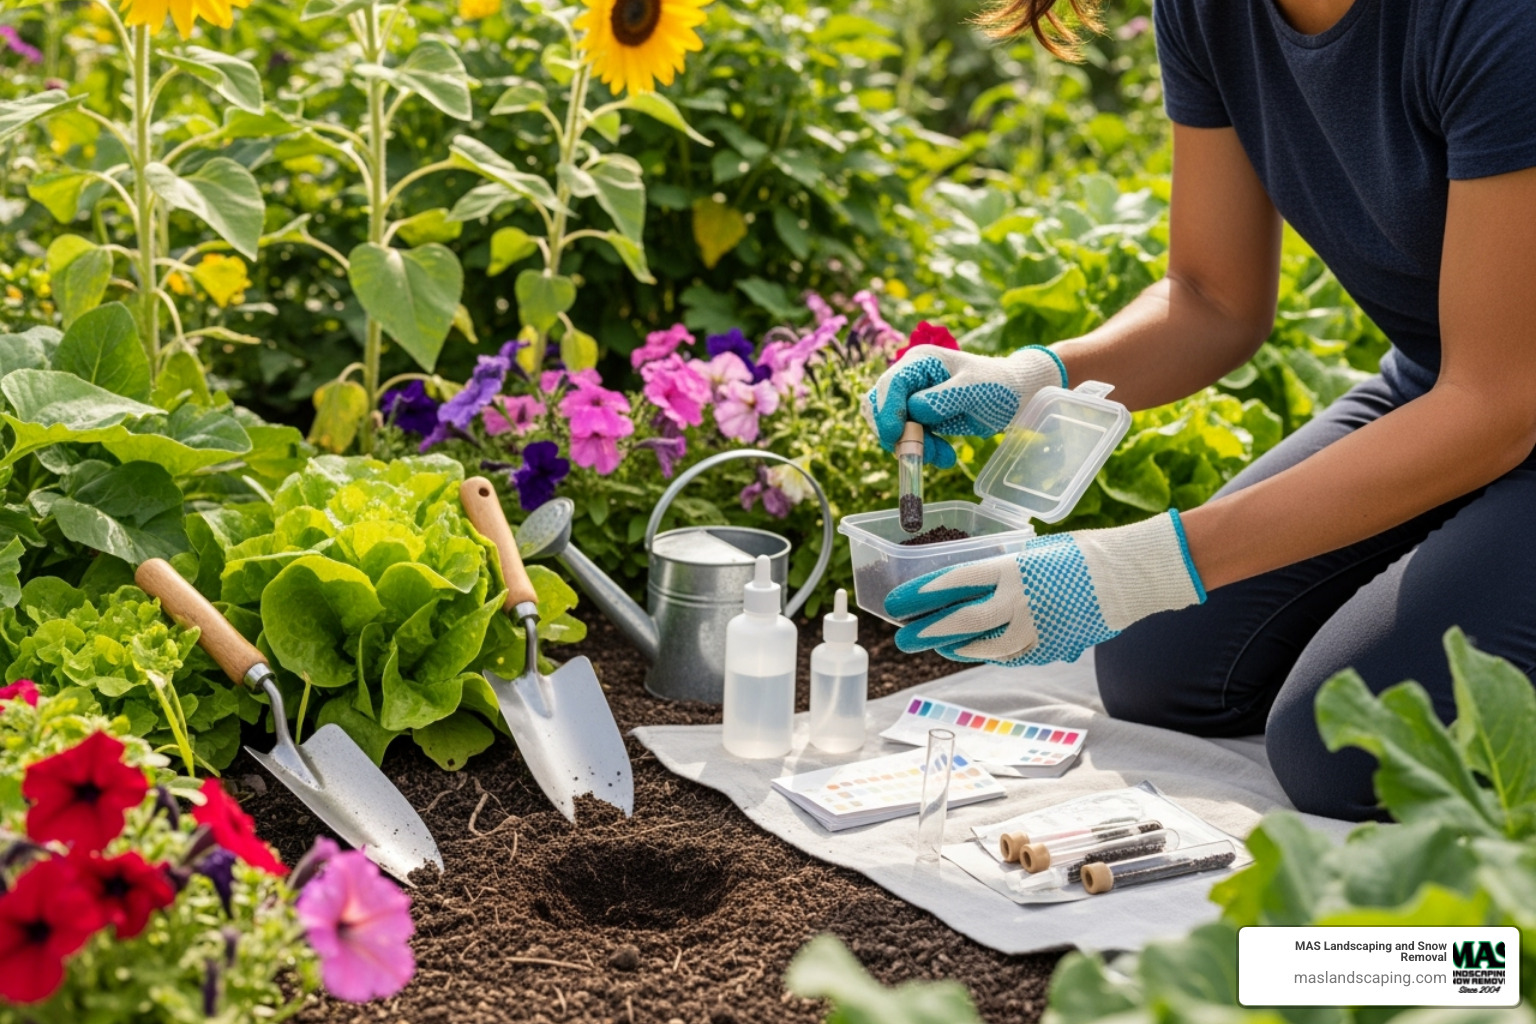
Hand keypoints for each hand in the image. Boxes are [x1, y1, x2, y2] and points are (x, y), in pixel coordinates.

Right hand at [862, 345, 1065, 466]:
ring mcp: (913, 398)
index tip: (894, 436)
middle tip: (919, 453)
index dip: (887, 410)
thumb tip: (914, 411)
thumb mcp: (973, 390)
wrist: (1014, 396)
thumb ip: (942, 399)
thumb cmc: (997, 386)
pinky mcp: (920, 417)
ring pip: (893, 427)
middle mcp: (910, 378)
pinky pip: (908, 438)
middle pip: (881, 407)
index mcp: (919, 361)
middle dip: (898, 433)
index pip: (891, 384)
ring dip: (913, 447)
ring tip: (944, 456)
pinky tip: (945, 455)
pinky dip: (923, 450)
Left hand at [884, 511, 1205, 665]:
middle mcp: (1018, 600)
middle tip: (902, 637)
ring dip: (953, 646)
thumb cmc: (1081, 554)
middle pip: (960, 619)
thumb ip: (1004, 569)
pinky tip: (970, 651)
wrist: (1127, 576)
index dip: (922, 593)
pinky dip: (987, 654)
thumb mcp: (1035, 552)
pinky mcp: (1050, 647)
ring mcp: (1034, 627)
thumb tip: (973, 583)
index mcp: (1011, 569)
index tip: (898, 601)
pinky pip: (1010, 655)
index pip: (954, 581)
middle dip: (926, 630)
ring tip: (935, 645)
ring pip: (982, 645)